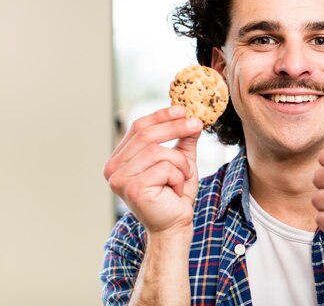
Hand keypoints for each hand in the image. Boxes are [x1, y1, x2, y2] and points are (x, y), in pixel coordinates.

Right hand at [104, 106, 202, 233]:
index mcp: (120, 158)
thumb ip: (183, 140)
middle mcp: (114, 168)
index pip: (138, 127)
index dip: (161, 116)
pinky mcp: (132, 189)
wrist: (175, 226)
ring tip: (183, 176)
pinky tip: (175, 190)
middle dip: (176, 127)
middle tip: (197, 124)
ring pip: (158, 151)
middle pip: (146, 134)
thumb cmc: (175, 195)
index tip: (182, 110)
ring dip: (180, 163)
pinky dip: (178, 176)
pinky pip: (164, 168)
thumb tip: (192, 118)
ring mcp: (120, 179)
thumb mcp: (181, 161)